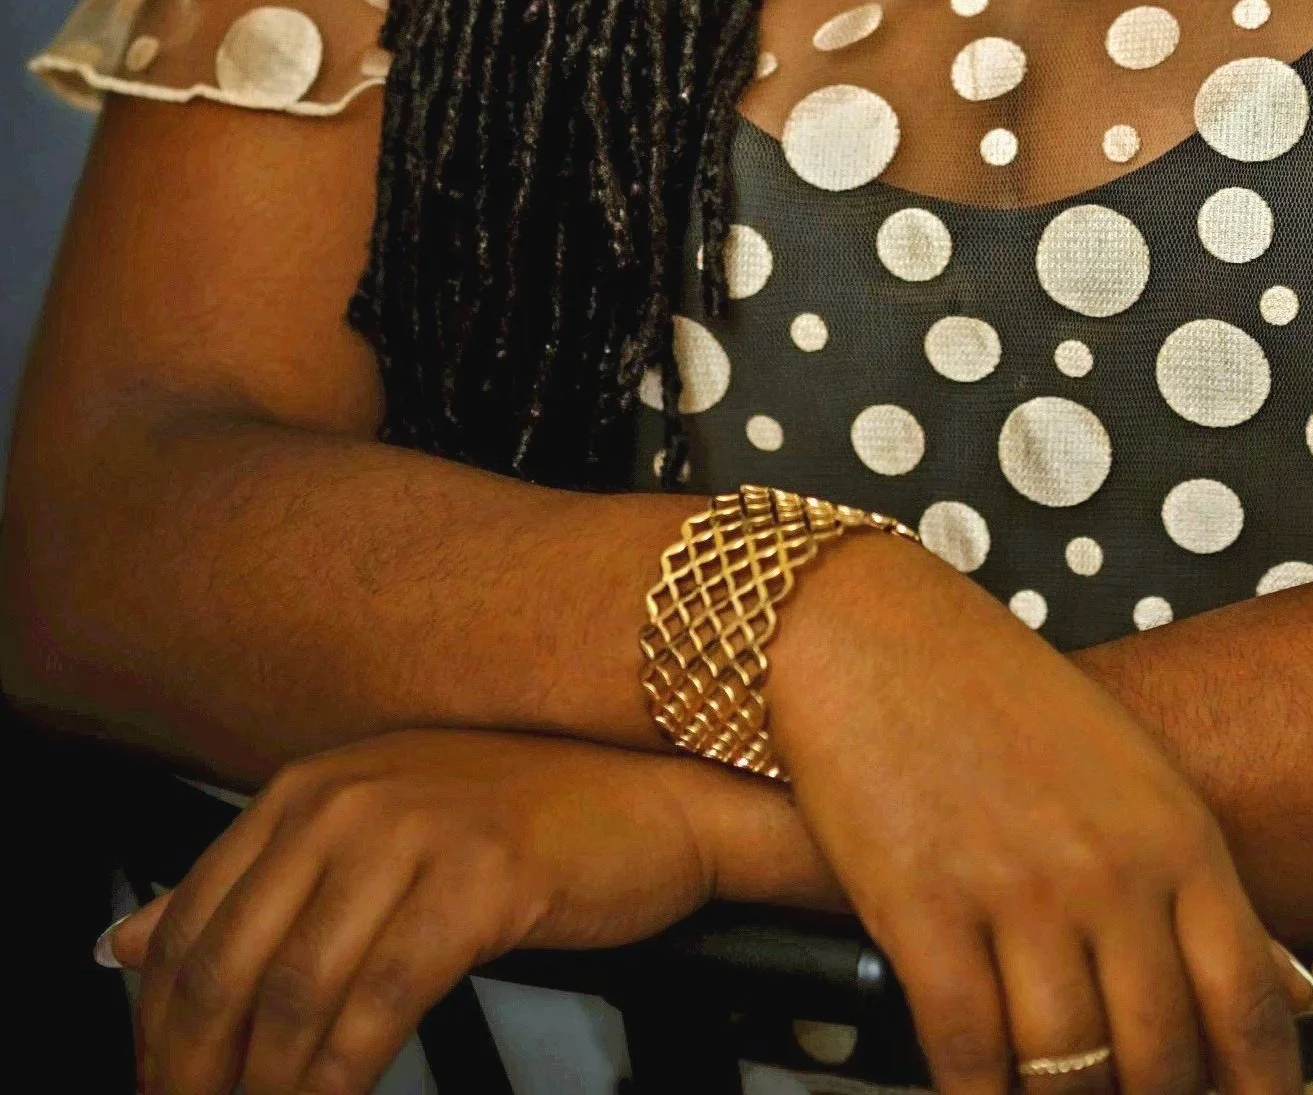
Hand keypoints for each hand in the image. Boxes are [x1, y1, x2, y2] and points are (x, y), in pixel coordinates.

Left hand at [103, 728, 717, 1094]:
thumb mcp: (368, 836)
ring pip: (293, 989)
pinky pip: (382, 997)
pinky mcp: (478, 876)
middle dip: (195, 1073)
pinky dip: (341, 1073)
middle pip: (225, 963)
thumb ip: (247, 888)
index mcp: (306, 788)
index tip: (163, 1091)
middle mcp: (344, 797)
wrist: (651, 801)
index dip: (158, 1031)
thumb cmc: (516, 825)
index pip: (189, 924)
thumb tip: (120, 943)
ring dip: (264, 1088)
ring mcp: (413, 831)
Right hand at [767, 536, 1304, 1094]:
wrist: (873, 631)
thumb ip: (1200, 889)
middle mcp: (1110, 870)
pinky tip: (982, 1093)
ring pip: (1068, 1076)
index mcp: (1178, 834)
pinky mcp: (923, 909)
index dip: (1259, 1090)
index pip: (1250, 1005)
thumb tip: (1294, 997)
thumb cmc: (1002, 699)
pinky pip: (967, 1055)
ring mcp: (1017, 891)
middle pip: (1160, 1061)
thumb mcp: (1132, 773)